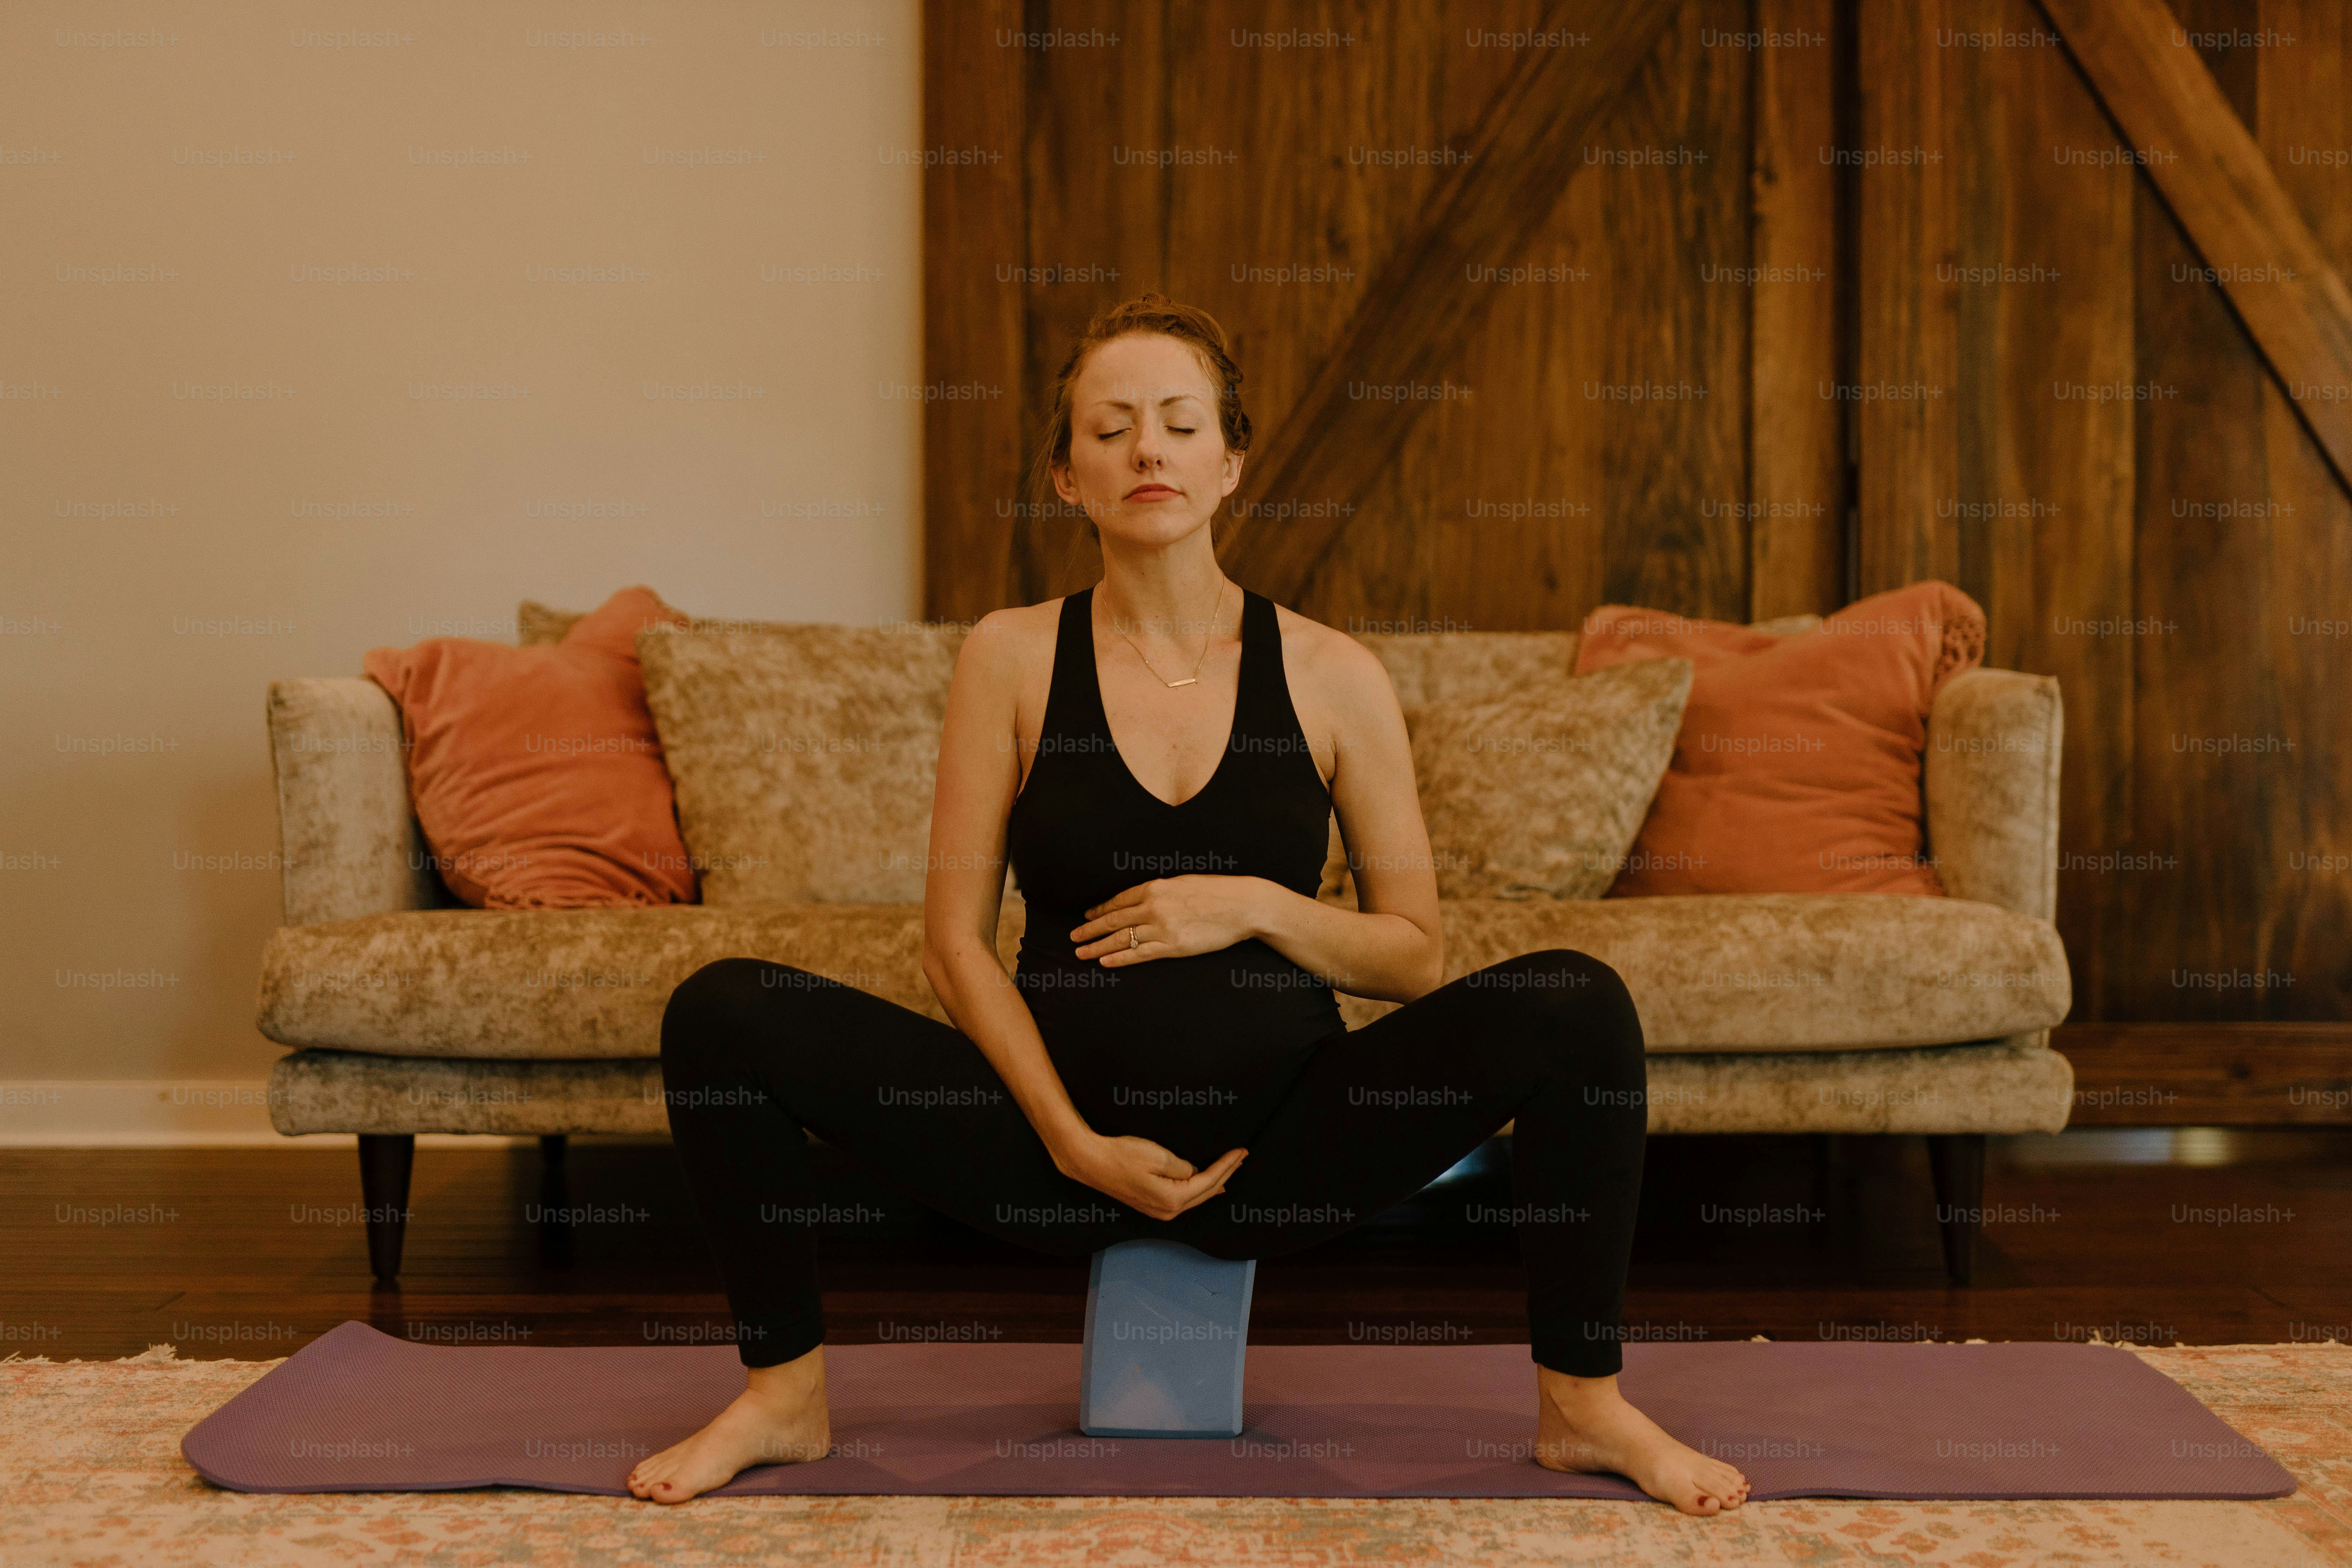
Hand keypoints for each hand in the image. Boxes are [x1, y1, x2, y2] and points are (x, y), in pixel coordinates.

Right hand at [1054, 1131, 1246, 1221]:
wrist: (1090, 1161)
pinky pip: (1183, 1198)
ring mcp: (1158, 1211)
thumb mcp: (1157, 1156)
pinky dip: (1198, 1189)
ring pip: (1196, 1197)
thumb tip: (1192, 1172)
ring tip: (1230, 1170)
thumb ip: (1182, 1167)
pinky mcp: (1150, 1204)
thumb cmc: (1121, 1156)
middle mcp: (1168, 1211)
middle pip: (1206, 1192)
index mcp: (1172, 1199)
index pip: (1209, 1181)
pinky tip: (1205, 1185)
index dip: (1227, 1165)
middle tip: (1242, 1157)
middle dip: (1226, 1174)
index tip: (1241, 1151)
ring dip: (1215, 1182)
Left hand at [1070, 875, 1268, 965]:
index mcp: (1155, 887)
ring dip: (1097, 947)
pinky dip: (1119, 959)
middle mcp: (1153, 906)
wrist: (1243, 905)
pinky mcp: (1173, 946)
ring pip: (1122, 939)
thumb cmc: (1217, 892)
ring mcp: (1162, 928)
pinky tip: (1105, 962)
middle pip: (1113, 920)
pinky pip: (1139, 955)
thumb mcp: (1183, 883)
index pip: (1119, 900)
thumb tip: (1142, 900)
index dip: (1100, 910)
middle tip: (1073, 936)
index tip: (1087, 916)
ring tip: (1081, 953)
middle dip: (1090, 929)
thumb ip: (1161, 891)